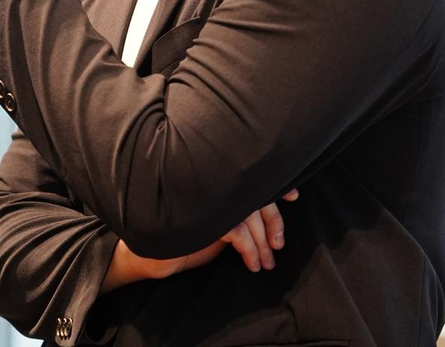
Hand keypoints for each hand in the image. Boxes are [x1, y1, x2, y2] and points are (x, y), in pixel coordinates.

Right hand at [101, 189, 298, 292]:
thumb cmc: (183, 236)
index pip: (253, 179)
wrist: (151, 253)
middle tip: (278, 247)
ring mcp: (208, 199)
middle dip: (273, 224)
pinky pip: (236, 230)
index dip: (275, 186)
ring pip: (248, 217)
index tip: (293, 198)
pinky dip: (248, 248)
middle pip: (256, 198)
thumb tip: (269, 219)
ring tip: (265, 264)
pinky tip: (251, 262)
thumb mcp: (216, 222)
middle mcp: (215, 186)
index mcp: (219, 182)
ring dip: (261, 244)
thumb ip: (236, 212)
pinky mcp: (202, 217)